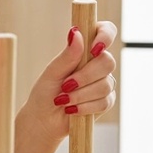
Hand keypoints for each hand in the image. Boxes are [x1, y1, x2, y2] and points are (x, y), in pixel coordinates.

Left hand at [19, 21, 118, 146]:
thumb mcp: (52, 73)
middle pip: (107, 61)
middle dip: (85, 76)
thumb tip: (76, 32)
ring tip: (64, 100)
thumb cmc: (45, 93)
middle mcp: (96, 63)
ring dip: (81, 94)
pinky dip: (85, 107)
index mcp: (84, 49)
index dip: (105, 36)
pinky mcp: (106, 101)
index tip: (93, 49)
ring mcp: (104, 82)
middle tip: (66, 85)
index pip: (105, 31)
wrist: (44, 120)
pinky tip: (72, 110)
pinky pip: (105, 101)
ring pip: (105, 84)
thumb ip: (67, 55)